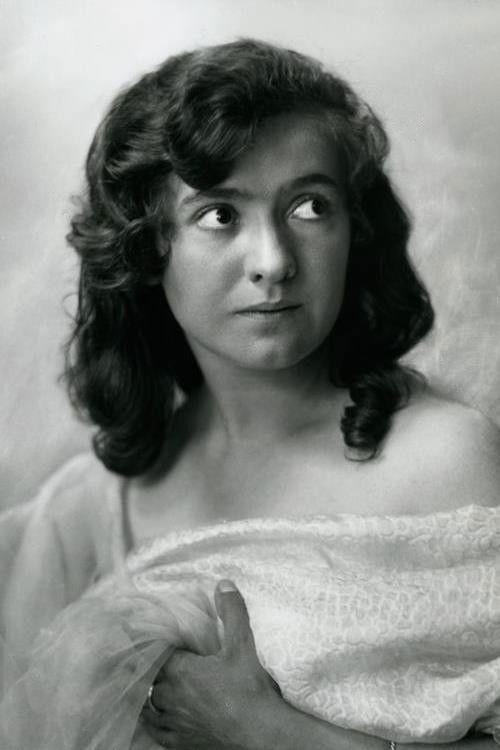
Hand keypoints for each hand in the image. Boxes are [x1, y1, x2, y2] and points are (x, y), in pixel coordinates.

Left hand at [141, 580, 283, 748]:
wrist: (259, 735)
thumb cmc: (249, 690)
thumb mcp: (242, 645)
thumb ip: (232, 612)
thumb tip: (224, 583)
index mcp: (180, 671)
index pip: (155, 653)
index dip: (153, 645)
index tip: (140, 635)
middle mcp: (170, 697)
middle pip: (152, 679)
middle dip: (155, 670)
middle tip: (158, 661)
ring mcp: (173, 722)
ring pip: (149, 706)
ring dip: (152, 695)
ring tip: (154, 687)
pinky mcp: (179, 743)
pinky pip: (156, 731)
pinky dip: (153, 722)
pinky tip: (157, 718)